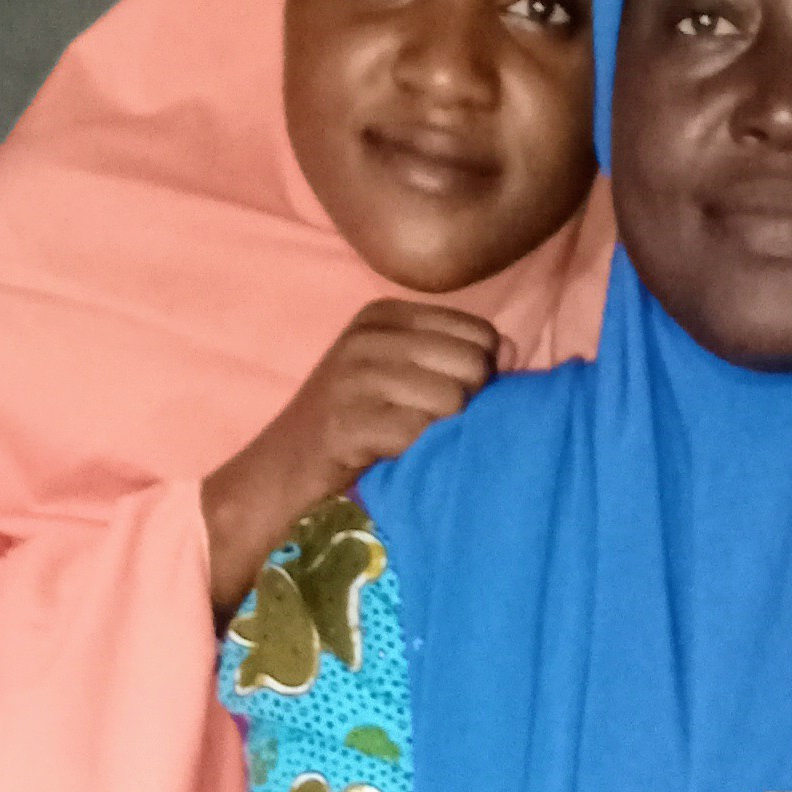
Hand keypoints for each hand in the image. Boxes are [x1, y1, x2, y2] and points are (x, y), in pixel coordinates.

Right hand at [204, 301, 499, 606]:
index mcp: (385, 315)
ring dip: (445, 435)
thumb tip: (514, 353)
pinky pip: (421, 434)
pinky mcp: (348, 420)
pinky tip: (400, 462)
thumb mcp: (398, 380)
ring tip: (417, 448)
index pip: (479, 333)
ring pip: (453, 399)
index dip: (484, 375)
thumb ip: (454, 361)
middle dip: (470, 406)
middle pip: (473, 364)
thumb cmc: (350, 431)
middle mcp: (369, 334)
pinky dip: (421, 456)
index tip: (454, 406)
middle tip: (436, 433)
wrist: (278, 475)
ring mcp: (355, 374)